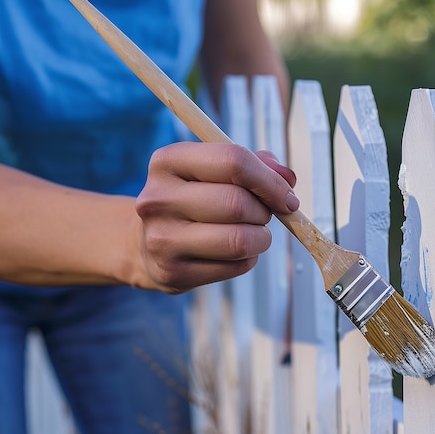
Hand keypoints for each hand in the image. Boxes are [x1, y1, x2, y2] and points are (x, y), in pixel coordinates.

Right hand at [135, 142, 297, 292]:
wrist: (147, 242)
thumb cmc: (194, 198)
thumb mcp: (215, 169)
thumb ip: (256, 165)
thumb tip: (287, 179)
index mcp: (168, 161)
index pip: (234, 161)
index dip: (270, 180)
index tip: (286, 196)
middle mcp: (157, 198)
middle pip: (238, 203)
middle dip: (264, 211)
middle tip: (262, 215)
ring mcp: (161, 238)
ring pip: (240, 240)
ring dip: (260, 238)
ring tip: (252, 233)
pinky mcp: (172, 272)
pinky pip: (235, 266)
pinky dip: (248, 259)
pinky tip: (234, 252)